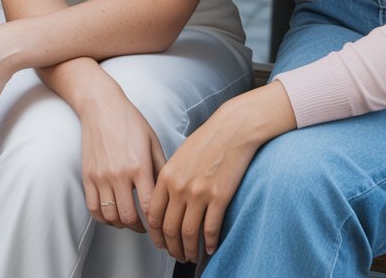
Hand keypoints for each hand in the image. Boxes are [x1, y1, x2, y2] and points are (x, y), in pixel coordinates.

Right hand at [80, 84, 166, 232]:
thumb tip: (168, 193)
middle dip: (139, 227)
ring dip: (121, 223)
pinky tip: (112, 214)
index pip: (149, 206)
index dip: (156, 221)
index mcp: (139, 165)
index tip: (160, 223)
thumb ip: (161, 168)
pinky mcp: (87, 176)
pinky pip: (93, 209)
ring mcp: (101, 176)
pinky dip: (103, 218)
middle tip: (145, 226)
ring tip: (129, 219)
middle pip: (128, 217)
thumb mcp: (152, 141)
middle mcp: (119, 174)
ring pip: (110, 216)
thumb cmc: (130, 121)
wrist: (100, 106)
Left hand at [146, 83, 294, 262]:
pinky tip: (210, 247)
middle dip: (171, 248)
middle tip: (176, 255)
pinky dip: (209, 243)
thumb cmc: (208, 140)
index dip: (156, 235)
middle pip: (169, 229)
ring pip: (188, 234)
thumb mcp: (180, 156)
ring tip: (192, 256)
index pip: (153, 215)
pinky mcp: (219, 196)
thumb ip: (170, 178)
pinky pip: (211, 229)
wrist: (232, 129)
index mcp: (167, 176)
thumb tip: (166, 202)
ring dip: (189, 251)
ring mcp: (199, 192)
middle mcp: (180, 186)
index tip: (160, 243)